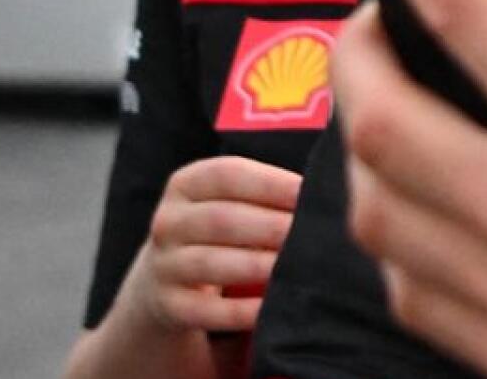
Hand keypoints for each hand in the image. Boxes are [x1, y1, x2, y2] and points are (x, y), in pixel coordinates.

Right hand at [120, 154, 301, 334]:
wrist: (167, 278)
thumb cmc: (224, 228)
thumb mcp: (233, 200)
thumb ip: (269, 192)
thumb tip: (323, 196)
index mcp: (186, 184)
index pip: (227, 175)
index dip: (270, 183)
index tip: (308, 193)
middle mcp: (168, 222)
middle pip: (221, 219)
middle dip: (270, 226)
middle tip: (309, 234)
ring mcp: (163, 266)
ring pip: (210, 264)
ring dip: (256, 265)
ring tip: (294, 267)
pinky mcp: (168, 306)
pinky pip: (204, 310)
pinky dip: (239, 311)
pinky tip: (269, 308)